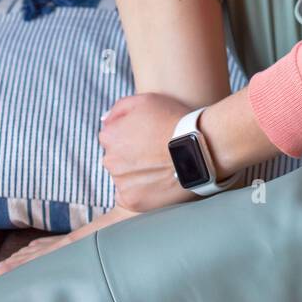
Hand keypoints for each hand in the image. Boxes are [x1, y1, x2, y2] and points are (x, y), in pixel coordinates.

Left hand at [98, 93, 199, 211]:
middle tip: (154, 151)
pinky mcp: (132, 201)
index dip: (130, 134)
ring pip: (123, 177)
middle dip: (130, 154)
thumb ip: (119, 109)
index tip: (148, 136)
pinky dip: (139, 191)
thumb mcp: (145, 100)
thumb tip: (105, 120)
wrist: (197, 149)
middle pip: (115, 157)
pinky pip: (128, 196)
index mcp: (110, 136)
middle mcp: (110, 160)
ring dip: (135, 173)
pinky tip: (156, 181)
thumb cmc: (173, 121)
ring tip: (159, 166)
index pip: (111, 136)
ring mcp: (120, 182)